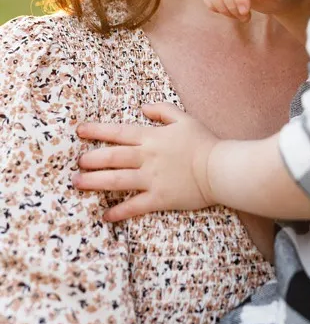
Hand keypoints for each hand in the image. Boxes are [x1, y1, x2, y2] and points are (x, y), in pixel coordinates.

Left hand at [73, 103, 217, 221]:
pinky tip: (105, 215)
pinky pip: (135, 206)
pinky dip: (119, 211)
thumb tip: (142, 108)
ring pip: (117, 180)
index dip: (98, 130)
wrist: (220, 168)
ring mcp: (152, 179)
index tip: (80, 131)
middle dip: (91, 159)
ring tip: (78, 184)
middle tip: (76, 163)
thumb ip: (162, 110)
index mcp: (152, 137)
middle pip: (112, 157)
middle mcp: (147, 157)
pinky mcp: (159, 198)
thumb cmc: (203, 142)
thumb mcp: (184, 118)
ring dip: (95, 182)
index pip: (119, 132)